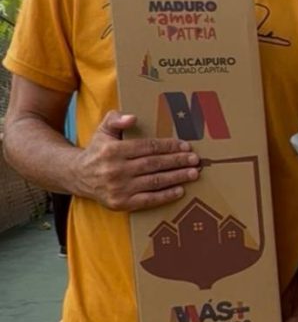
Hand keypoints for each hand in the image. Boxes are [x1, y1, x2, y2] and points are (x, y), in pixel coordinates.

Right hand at [75, 111, 199, 210]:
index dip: (169, 146)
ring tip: (193, 173)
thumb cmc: (97, 151)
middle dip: (178, 161)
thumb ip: (115, 119)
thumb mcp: (103, 130)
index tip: (186, 145)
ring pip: (154, 181)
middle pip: (154, 164)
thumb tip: (132, 118)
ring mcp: (118, 188)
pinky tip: (180, 190)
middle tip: (195, 160)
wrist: (77, 176)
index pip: (148, 147)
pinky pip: (148, 200)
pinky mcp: (120, 203)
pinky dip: (165, 196)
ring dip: (177, 177)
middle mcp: (115, 170)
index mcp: (113, 151)